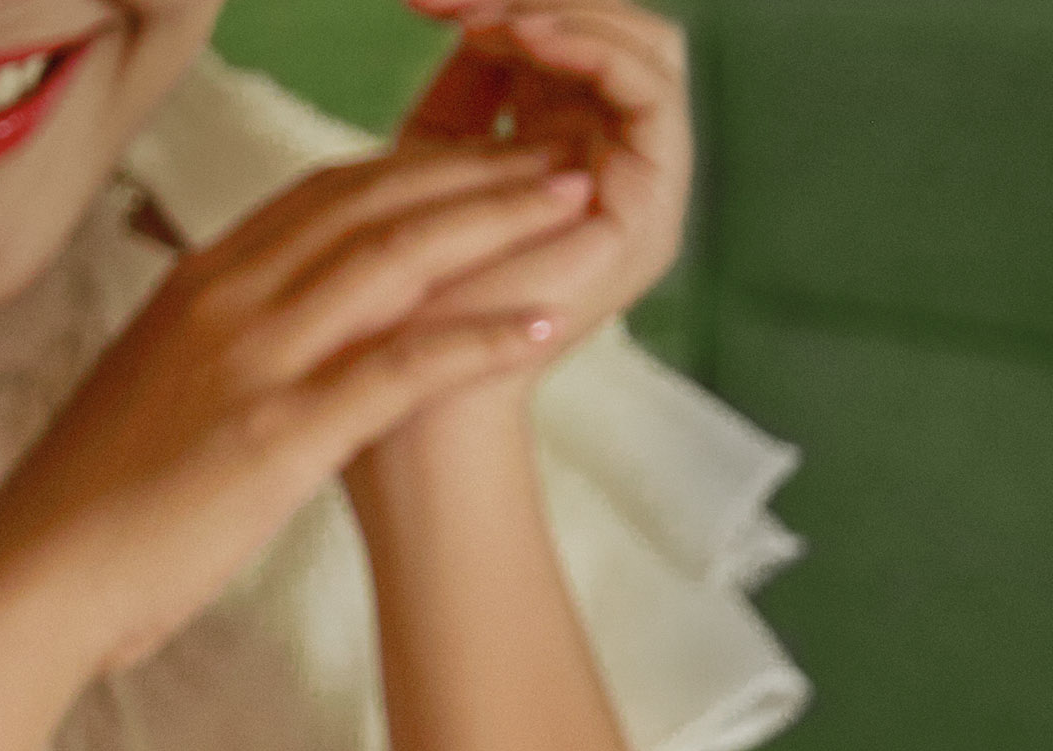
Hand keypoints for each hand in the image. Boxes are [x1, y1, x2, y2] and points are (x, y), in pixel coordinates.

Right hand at [0, 142, 599, 678]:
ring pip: (400, 258)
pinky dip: (479, 338)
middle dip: (476, 169)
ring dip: (499, 224)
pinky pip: (401, 367)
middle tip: (557, 156)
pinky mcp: (278, 435)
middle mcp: (228, 296)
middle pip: (375, 199)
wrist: (29, 583)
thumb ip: (204, 360)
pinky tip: (542, 321)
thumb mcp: (147, 402)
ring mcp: (254, 360)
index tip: (482, 161)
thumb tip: (239, 368)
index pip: (324, 192)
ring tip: (578, 206)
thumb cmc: (82, 516)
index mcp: (197, 283)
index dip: (414, 165)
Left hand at [384, 2, 693, 382]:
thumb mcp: (428, 166)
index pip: (565, 37)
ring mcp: (644, 189)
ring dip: (558, 9)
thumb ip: (465, 87)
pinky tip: (519, 32)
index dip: (498, 5)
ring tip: (487, 11)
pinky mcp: (652, 208)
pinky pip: (646, 86)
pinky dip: (586, 44)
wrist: (411, 408)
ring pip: (637, 43)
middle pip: (609, 30)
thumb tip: (472, 8)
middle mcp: (617, 168)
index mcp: (568, 158)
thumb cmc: (400, 307)